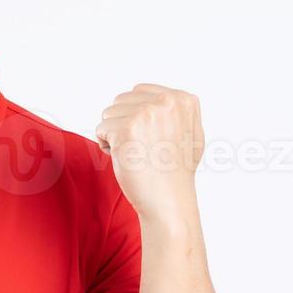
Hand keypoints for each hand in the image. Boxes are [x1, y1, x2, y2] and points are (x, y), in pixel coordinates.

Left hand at [93, 83, 204, 222]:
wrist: (169, 200)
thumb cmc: (176, 173)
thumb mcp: (191, 132)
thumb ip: (176, 112)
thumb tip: (160, 99)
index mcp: (182, 99)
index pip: (139, 91)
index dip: (135, 116)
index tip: (149, 139)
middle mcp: (166, 102)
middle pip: (121, 100)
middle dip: (122, 123)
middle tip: (140, 148)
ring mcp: (146, 114)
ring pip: (109, 114)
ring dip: (114, 134)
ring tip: (134, 153)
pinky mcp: (126, 129)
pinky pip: (101, 129)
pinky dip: (106, 146)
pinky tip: (125, 159)